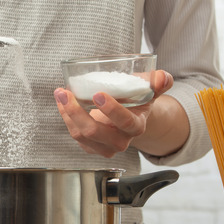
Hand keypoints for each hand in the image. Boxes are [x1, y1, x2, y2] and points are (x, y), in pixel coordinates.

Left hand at [54, 70, 173, 157]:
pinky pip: (74, 134)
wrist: (130, 118)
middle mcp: (120, 141)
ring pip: (80, 134)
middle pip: (94, 131)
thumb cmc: (137, 102)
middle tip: (67, 93)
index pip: (125, 122)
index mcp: (136, 127)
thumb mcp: (149, 91)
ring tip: (60, 93)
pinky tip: (62, 103)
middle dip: (77, 112)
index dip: (111, 110)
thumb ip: (159, 83)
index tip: (98, 95)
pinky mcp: (90, 147)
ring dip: (66, 113)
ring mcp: (104, 147)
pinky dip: (65, 117)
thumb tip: (163, 77)